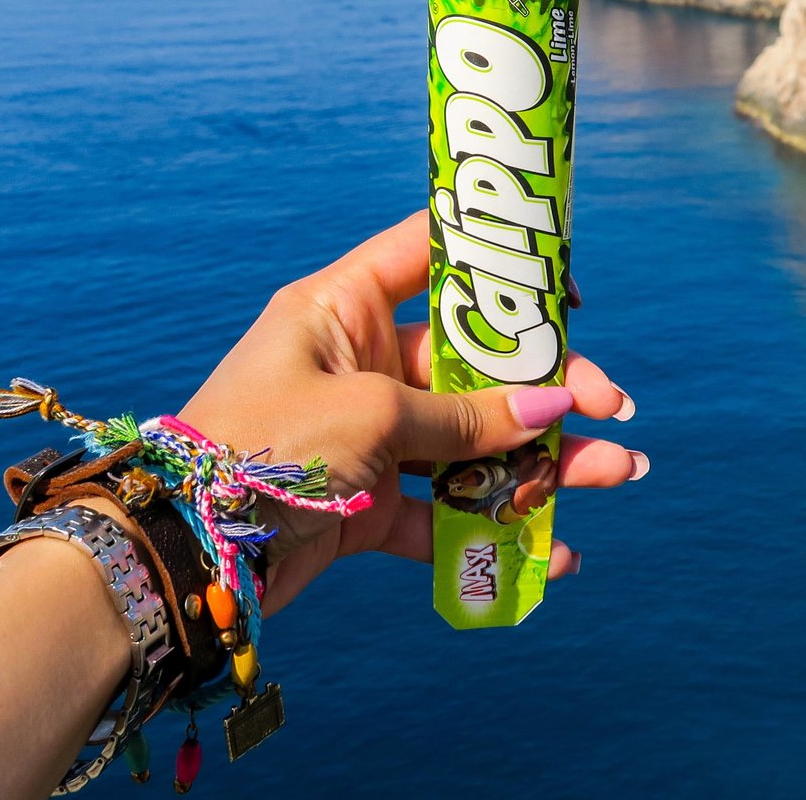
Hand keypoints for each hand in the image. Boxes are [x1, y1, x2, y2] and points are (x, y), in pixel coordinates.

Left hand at [178, 212, 642, 614]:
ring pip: (473, 440)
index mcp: (344, 306)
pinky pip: (445, 511)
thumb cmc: (262, 447)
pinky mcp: (368, 503)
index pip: (430, 252)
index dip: (499, 262)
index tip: (567, 286)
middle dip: (548, 386)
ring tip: (618, 472)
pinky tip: (555, 552)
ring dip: (543, 460)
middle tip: (611, 405)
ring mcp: (366, 435)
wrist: (187, 551)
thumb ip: (465, 415)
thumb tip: (552, 409)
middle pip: (474, 362)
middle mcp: (359, 362)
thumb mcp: (371, 415)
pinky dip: (495, 529)